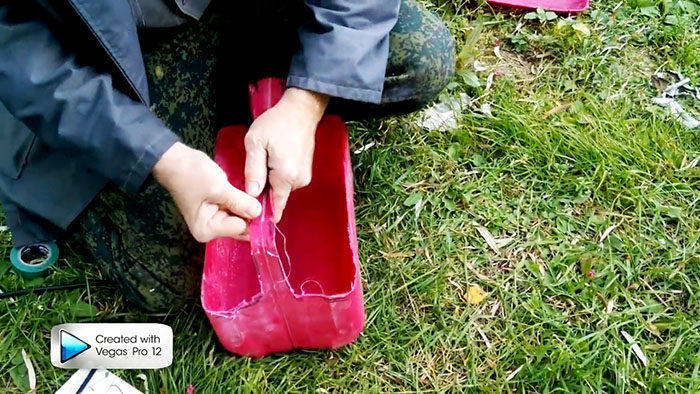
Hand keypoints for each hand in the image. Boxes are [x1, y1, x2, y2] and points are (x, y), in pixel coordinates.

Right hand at [153, 142, 261, 241]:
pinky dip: (240, 202)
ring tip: (252, 192)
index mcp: (207, 229)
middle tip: (261, 197)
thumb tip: (259, 213)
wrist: (174, 160)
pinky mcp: (215, 210)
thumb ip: (240, 202)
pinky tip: (244, 192)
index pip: (240, 228)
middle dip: (250, 213)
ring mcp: (212, 220)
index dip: (253, 216)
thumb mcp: (219, 188)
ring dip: (246, 206)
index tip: (264, 204)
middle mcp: (209, 230)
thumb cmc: (191, 174)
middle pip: (240, 226)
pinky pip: (234, 210)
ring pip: (239, 217)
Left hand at [244, 88, 328, 221]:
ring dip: (269, 180)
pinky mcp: (305, 170)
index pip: (274, 207)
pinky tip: (272, 158)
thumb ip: (253, 170)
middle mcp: (298, 181)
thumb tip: (251, 195)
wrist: (301, 110)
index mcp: (286, 177)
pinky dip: (277, 174)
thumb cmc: (277, 123)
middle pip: (275, 196)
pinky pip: (286, 179)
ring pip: (280, 187)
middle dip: (262, 191)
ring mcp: (304, 176)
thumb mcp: (256, 143)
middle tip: (251, 172)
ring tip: (263, 159)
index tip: (250, 219)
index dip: (262, 214)